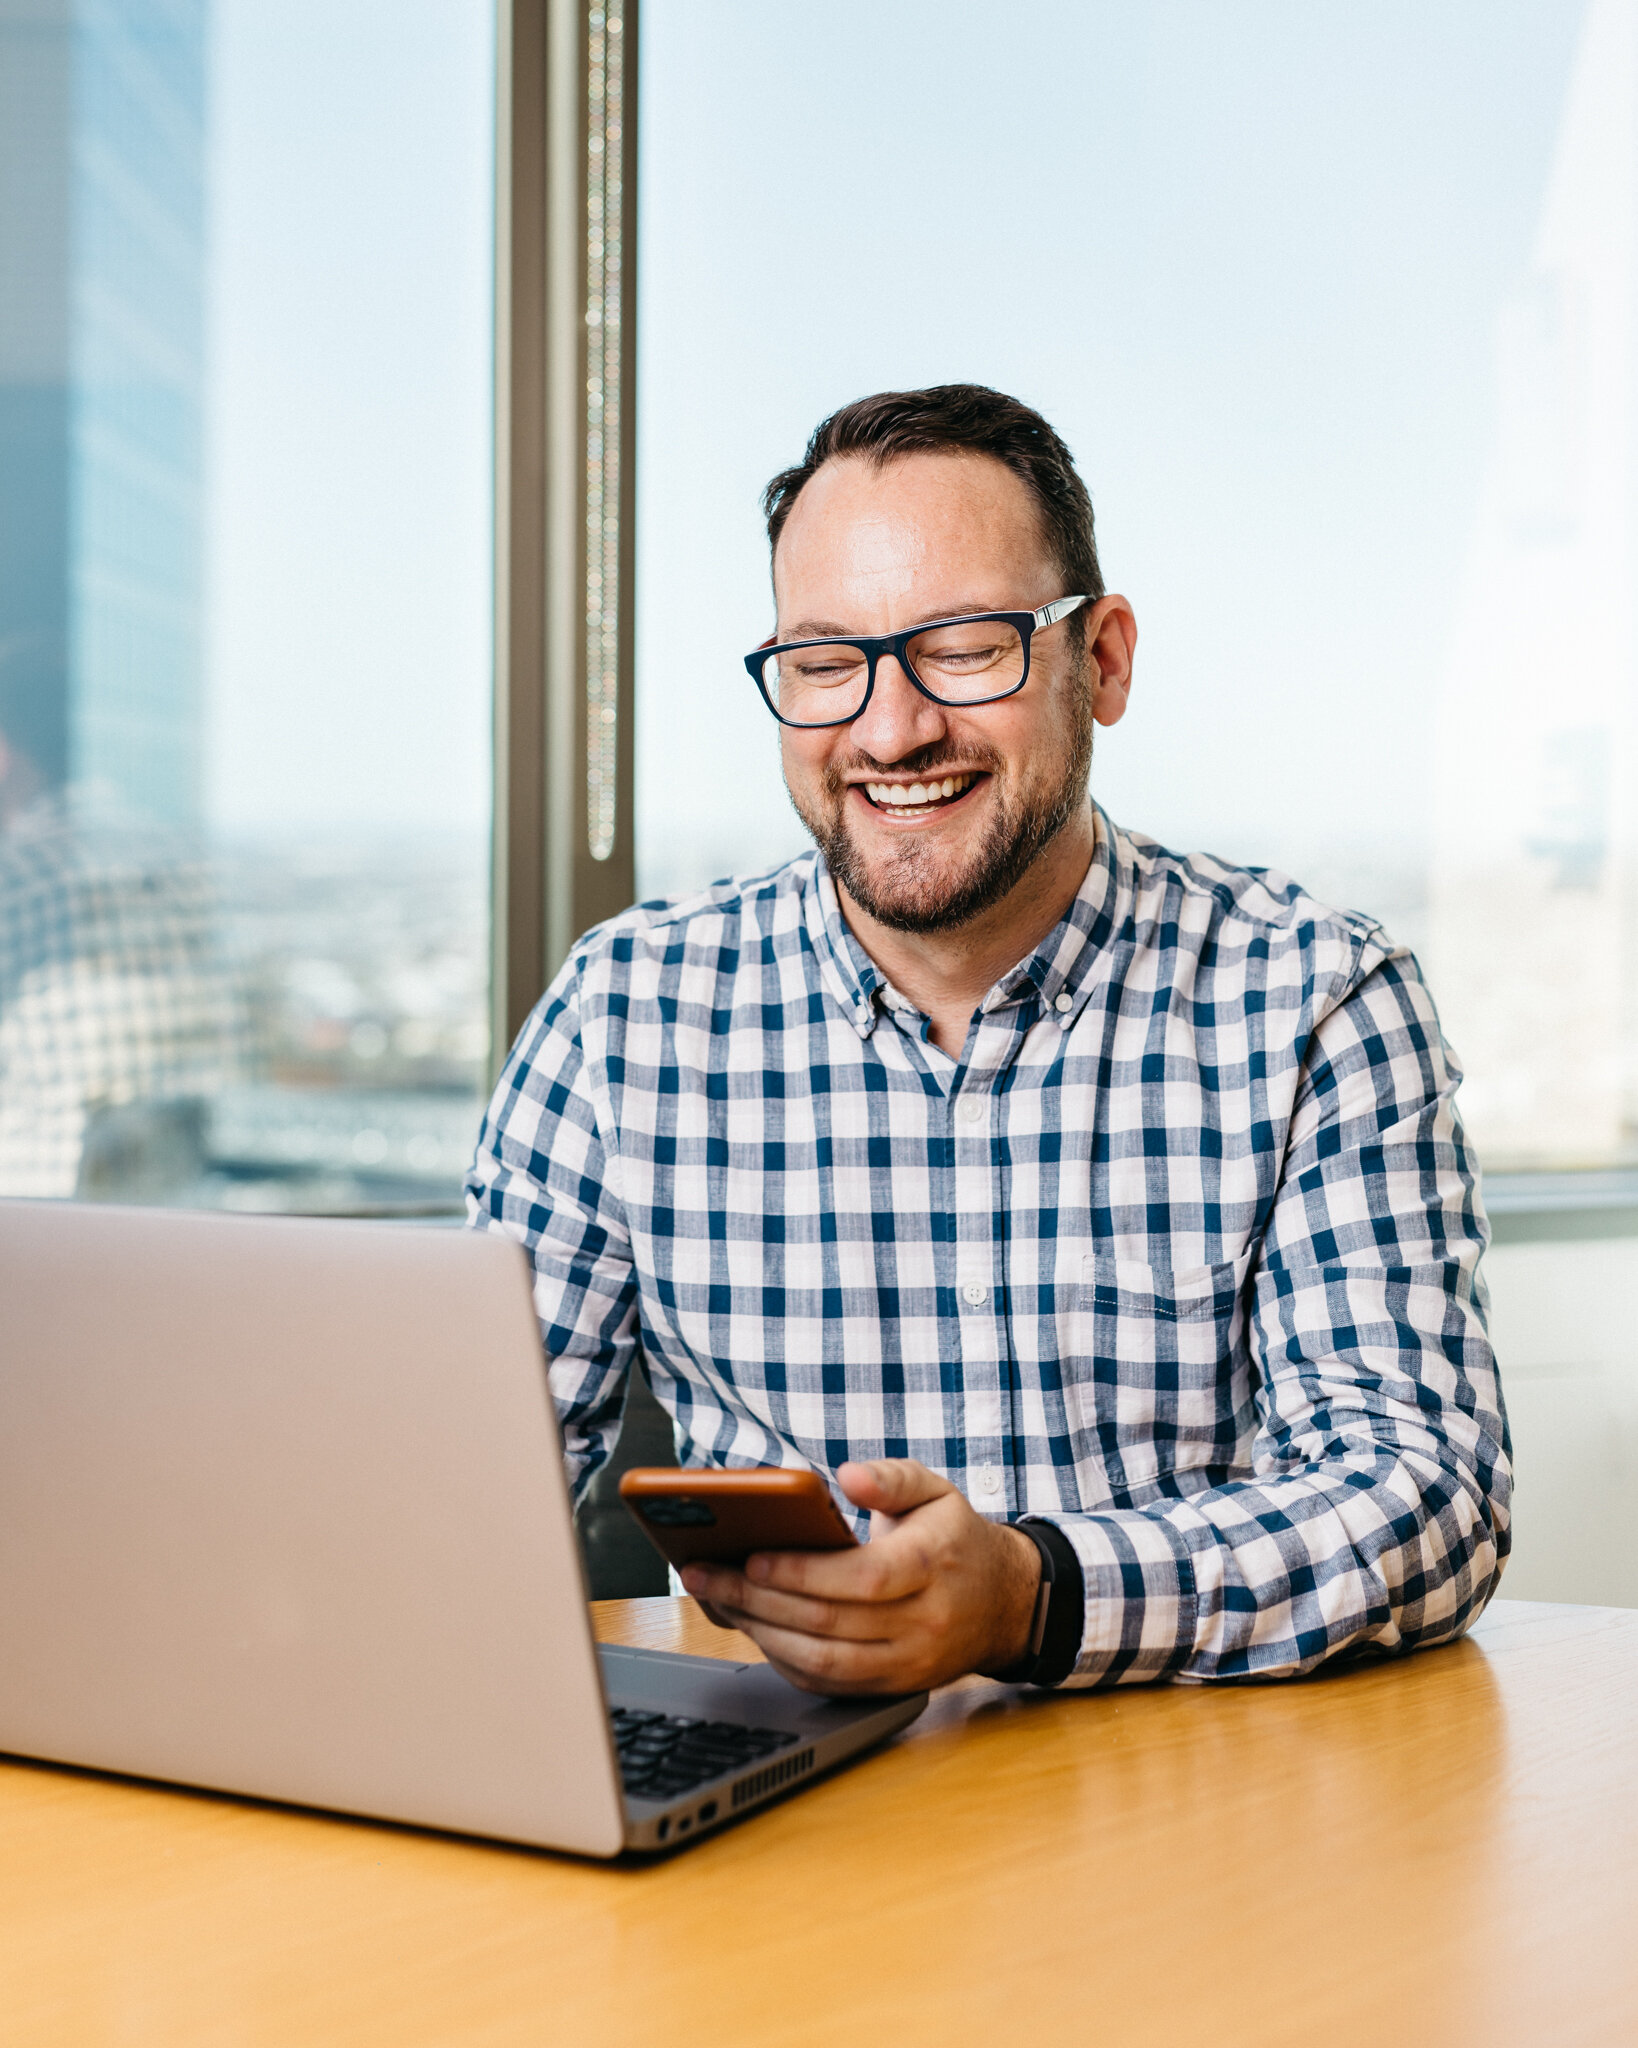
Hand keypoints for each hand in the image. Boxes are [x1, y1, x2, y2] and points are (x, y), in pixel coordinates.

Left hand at [679, 1459, 1042, 1694]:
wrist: (1004, 1604)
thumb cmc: (954, 1539)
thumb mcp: (935, 1491)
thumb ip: (892, 1476)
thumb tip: (849, 1475)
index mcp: (930, 1568)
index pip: (859, 1579)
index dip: (801, 1572)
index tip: (752, 1557)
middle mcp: (922, 1624)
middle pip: (828, 1622)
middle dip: (758, 1599)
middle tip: (707, 1575)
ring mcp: (908, 1664)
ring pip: (823, 1661)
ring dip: (762, 1634)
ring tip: (719, 1602)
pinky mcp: (893, 1688)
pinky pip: (828, 1684)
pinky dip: (784, 1661)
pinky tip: (755, 1631)